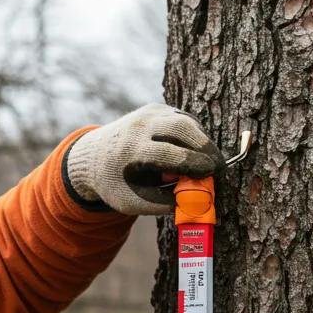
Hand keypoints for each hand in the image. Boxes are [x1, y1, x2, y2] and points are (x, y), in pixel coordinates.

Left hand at [65, 103, 223, 214]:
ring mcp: (148, 113)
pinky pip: (182, 118)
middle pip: (180, 127)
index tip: (212, 173)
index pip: (168, 153)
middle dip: (205, 146)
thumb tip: (192, 202)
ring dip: (203, 140)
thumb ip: (159, 204)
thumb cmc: (115, 183)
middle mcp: (139, 126)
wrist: (93, 156)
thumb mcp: (130, 201)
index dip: (194, 162)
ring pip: (185, 120)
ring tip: (210, 161)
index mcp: (130, 150)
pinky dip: (195, 134)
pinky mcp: (156, 109)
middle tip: (219, 165)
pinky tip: (199, 151)